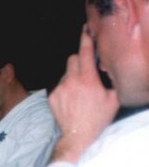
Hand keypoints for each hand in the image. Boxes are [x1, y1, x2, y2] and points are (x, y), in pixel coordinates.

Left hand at [49, 28, 119, 162]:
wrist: (77, 136)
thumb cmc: (98, 118)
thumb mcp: (113, 98)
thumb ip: (111, 80)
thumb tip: (109, 68)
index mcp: (88, 80)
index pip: (85, 53)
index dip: (85, 39)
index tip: (85, 30)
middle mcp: (71, 81)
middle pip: (73, 58)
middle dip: (81, 60)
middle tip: (87, 71)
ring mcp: (59, 89)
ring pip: (66, 72)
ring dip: (73, 76)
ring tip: (80, 91)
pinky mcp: (52, 96)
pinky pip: (60, 84)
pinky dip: (66, 87)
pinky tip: (72, 99)